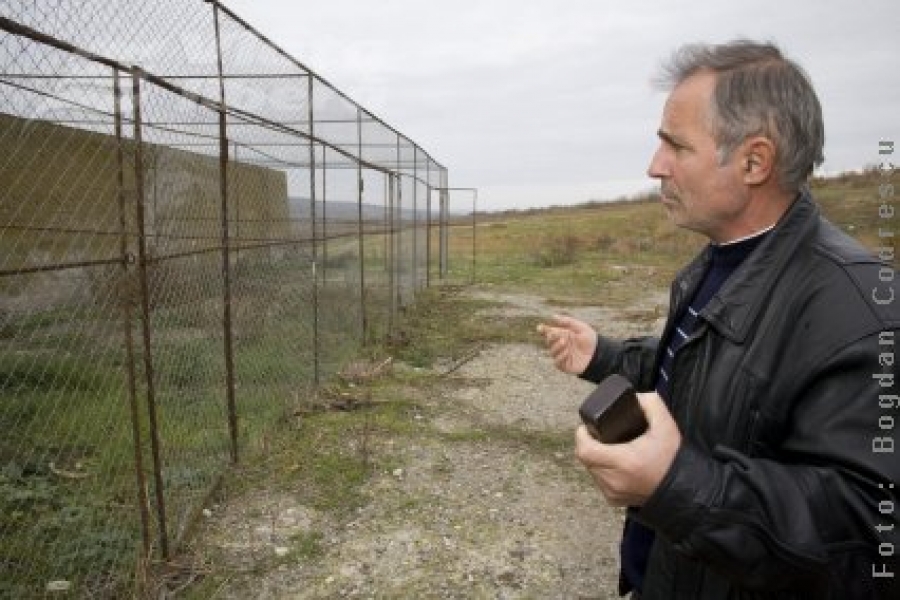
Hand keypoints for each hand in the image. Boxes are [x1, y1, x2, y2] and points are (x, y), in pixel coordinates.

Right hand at [536, 314, 597, 374]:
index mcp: (562, 335)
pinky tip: (567, 352)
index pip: (549, 332)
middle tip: (555, 333)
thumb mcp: (581, 327)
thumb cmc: (590, 340)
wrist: (598, 354)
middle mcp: (559, 345)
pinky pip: (557, 361)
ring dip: (556, 346)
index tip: (540, 328)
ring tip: (564, 341)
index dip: (543, 330)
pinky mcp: (563, 365)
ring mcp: (561, 355)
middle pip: (549, 341)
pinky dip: (560, 356)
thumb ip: (568, 322)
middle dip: (551, 337)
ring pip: (552, 351)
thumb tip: (553, 316)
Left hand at [574, 391, 680, 506]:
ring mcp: (613, 492)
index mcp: (624, 461)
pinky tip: (614, 463)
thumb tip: (635, 397)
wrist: (683, 488)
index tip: (587, 427)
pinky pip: (599, 481)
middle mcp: (615, 480)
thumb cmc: (673, 458)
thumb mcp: (665, 425)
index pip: (585, 450)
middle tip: (598, 434)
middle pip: (585, 458)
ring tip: (608, 447)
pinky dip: (602, 471)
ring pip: (590, 470)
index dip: (582, 436)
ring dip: (594, 458)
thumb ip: (650, 403)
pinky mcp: (614, 500)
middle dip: (588, 443)